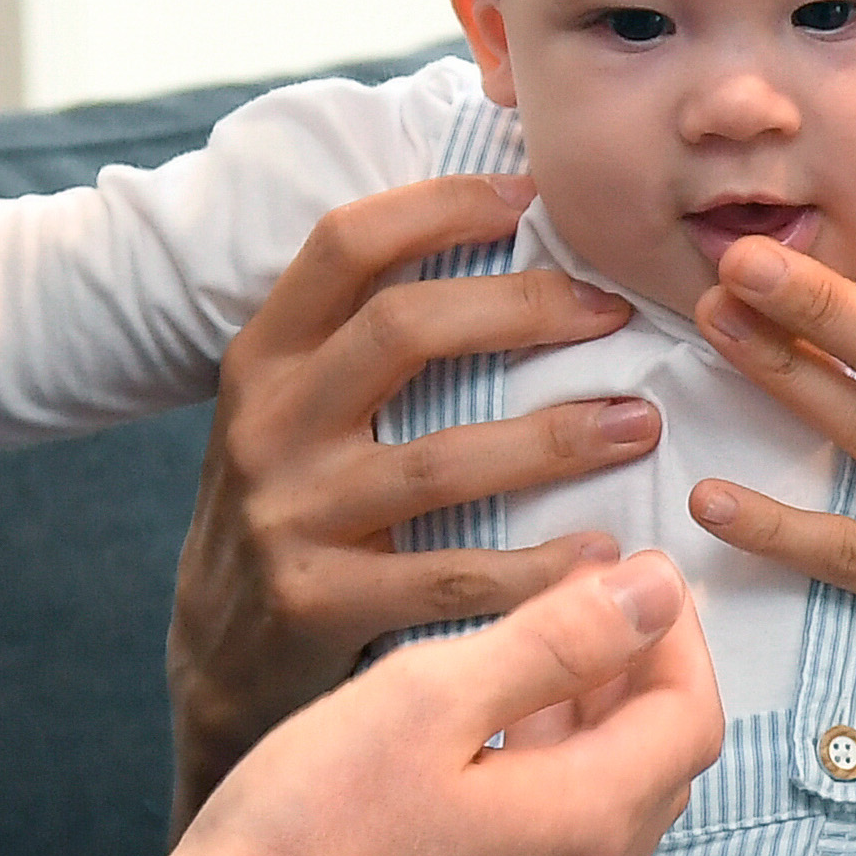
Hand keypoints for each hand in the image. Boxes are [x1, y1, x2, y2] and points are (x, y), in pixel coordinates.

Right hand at [138, 552, 723, 855]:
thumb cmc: (308, 832)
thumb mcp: (428, 700)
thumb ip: (554, 641)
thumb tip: (656, 591)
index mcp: (583, 824)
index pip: (691, 717)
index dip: (678, 635)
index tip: (638, 572)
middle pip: (660, 768)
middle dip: (644, 675)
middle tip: (593, 599)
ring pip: (607, 811)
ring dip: (596, 726)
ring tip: (538, 651)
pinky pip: (554, 850)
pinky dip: (550, 777)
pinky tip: (482, 739)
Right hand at [168, 173, 661, 820]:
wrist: (217, 657)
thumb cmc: (292, 508)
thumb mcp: (293, 409)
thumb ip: (362, 339)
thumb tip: (495, 231)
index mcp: (264, 355)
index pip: (345, 244)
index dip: (439, 205)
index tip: (530, 197)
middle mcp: (268, 424)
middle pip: (403, 328)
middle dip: (524, 308)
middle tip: (614, 311)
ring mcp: (289, 515)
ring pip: (440, 459)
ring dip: (557, 439)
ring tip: (639, 424)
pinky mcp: (318, 603)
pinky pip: (450, 576)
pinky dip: (537, 568)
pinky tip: (601, 556)